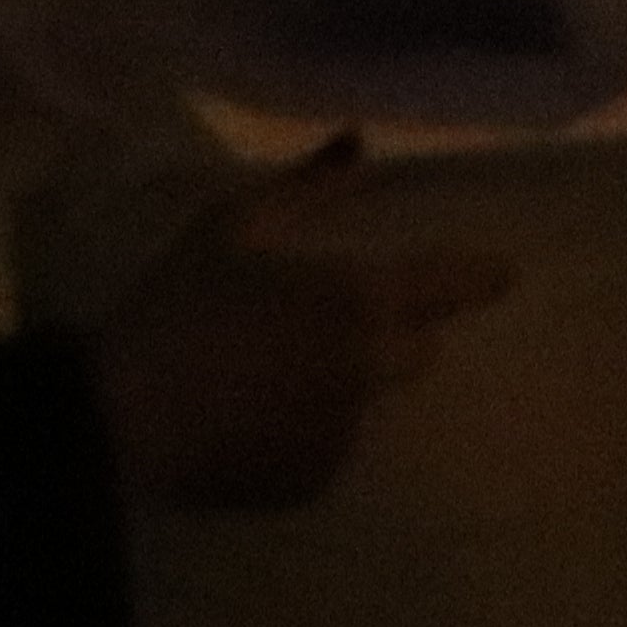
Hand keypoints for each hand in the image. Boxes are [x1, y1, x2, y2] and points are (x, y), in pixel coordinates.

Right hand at [85, 135, 504, 513]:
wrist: (121, 416)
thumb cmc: (178, 304)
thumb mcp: (232, 226)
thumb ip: (306, 186)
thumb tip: (357, 143)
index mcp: (355, 297)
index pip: (445, 286)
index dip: (478, 278)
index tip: (505, 275)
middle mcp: (368, 369)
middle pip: (416, 352)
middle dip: (390, 338)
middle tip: (323, 324)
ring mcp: (344, 433)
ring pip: (363, 403)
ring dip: (335, 388)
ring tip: (259, 377)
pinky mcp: (314, 483)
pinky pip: (325, 450)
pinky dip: (300, 436)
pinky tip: (244, 420)